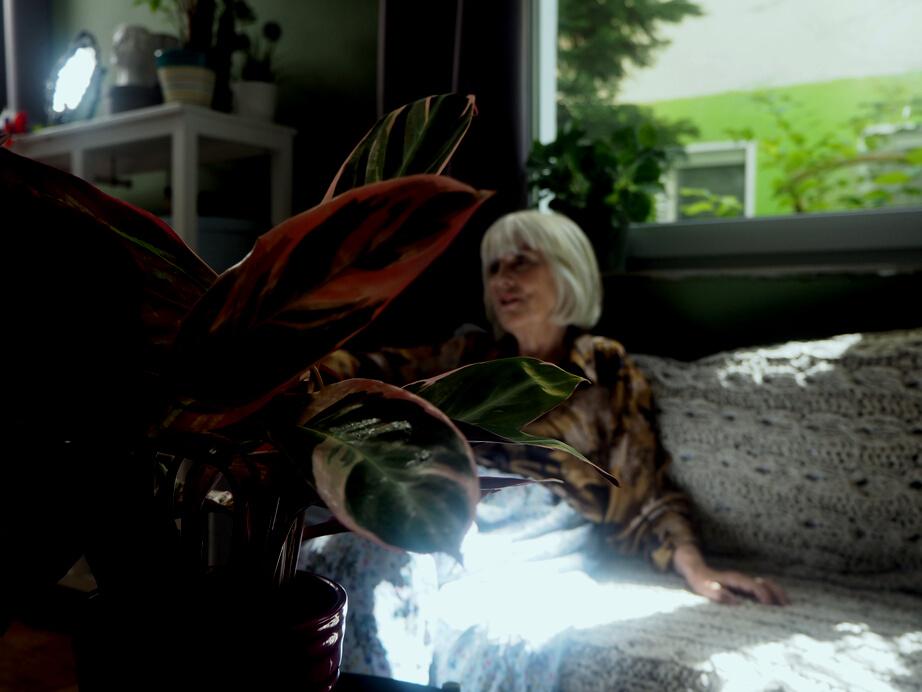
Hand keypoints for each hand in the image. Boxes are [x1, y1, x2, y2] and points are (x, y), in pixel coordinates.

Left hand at [672, 544, 788, 605]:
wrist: (696, 568)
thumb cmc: (699, 580)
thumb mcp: (704, 587)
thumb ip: (717, 593)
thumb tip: (734, 601)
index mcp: (734, 579)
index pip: (752, 585)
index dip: (762, 593)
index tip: (770, 604)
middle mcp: (741, 578)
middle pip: (764, 582)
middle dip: (776, 592)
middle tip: (787, 604)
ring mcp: (743, 580)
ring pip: (765, 583)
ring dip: (777, 591)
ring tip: (787, 604)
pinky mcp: (742, 584)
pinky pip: (761, 586)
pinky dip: (772, 592)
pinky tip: (776, 602)